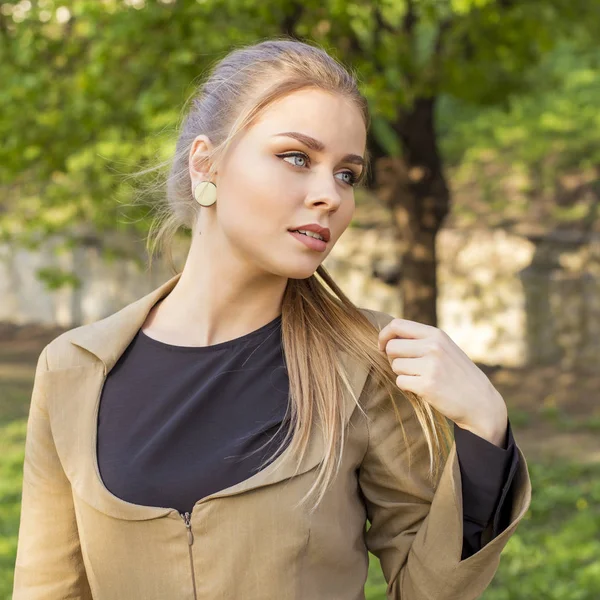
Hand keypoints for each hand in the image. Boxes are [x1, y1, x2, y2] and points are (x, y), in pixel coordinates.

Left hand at [378, 318, 507, 438]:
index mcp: (436, 334)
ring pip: (395, 366)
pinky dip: (407, 387)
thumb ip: (421, 340)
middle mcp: (433, 347)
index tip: (383, 346)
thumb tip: (388, 337)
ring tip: (420, 378)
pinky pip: (401, 382)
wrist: (480, 402)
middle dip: (392, 359)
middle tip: (407, 367)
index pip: (397, 325)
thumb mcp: (444, 348)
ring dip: (402, 374)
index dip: (384, 335)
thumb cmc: (457, 374)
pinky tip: (423, 389)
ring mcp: (431, 366)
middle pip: (391, 347)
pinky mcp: (427, 385)